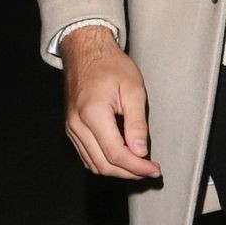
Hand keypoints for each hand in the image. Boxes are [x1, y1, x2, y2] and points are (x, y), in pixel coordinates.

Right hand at [60, 25, 161, 180]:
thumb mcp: (133, 90)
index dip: (137, 167)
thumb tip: (140, 152)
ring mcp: (71, 128)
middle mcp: (77, 125)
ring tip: (139, 166)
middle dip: (129, 173)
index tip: (154, 169)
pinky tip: (122, 158)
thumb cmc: (111, 66)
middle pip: (103, 165)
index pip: (115, 154)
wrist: (87, 52)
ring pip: (93, 164)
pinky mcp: (72, 128)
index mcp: (92, 114)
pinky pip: (87, 155)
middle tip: (150, 170)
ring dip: (117, 170)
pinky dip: (105, 162)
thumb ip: (137, 124)